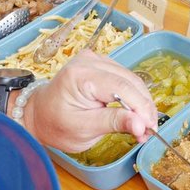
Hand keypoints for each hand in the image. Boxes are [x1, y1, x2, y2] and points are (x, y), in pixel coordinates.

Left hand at [23, 50, 157, 152]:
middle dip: (144, 107)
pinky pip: (125, 78)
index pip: (122, 87)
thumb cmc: (56, 124)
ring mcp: (95, 59)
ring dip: (141, 102)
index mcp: (80, 75)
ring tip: (143, 125)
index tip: (151, 128)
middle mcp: (89, 61)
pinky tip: (135, 113)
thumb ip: (114, 123)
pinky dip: (134, 96)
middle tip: (150, 130)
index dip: (141, 107)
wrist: (39, 115)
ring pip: (131, 79)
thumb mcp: (84, 129)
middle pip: (130, 81)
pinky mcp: (101, 63)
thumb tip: (142, 125)